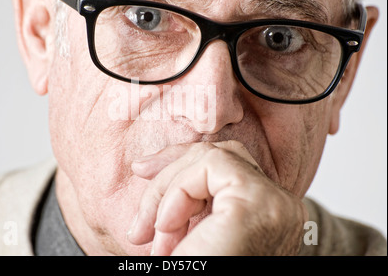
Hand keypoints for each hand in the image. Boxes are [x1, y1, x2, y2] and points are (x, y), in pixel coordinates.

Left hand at [127, 141, 307, 255]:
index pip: (226, 166)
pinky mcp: (254, 204)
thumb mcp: (188, 233)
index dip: (180, 162)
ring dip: (169, 190)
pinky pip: (207, 167)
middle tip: (142, 217)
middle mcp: (279, 207)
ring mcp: (272, 204)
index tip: (141, 170)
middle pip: (219, 156)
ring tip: (154, 234)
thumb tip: (145, 164)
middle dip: (170, 172)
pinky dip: (177, 191)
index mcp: (267, 215)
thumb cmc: (198, 270)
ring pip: (211, 156)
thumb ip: (184, 199)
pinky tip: (167, 228)